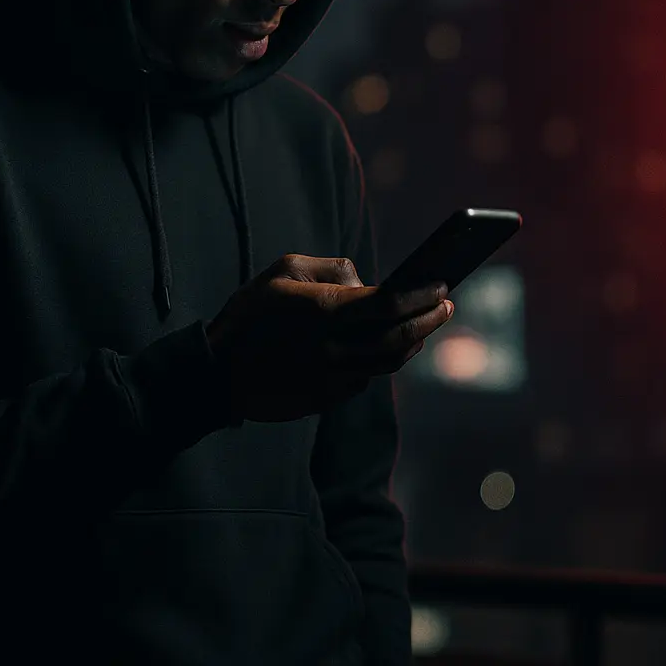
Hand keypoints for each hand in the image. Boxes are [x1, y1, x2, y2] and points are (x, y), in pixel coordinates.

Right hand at [205, 253, 453, 422]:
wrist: (219, 374)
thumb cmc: (250, 314)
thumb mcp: (283, 271)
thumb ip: (331, 268)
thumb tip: (366, 281)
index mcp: (324, 311)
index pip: (389, 303)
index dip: (420, 294)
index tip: (441, 285)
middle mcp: (334, 348)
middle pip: (399, 337)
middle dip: (428, 320)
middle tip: (446, 305)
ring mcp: (333, 377)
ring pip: (389, 362)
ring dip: (413, 343)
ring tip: (423, 324)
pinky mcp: (329, 397)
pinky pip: (367, 377)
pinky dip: (383, 360)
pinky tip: (389, 345)